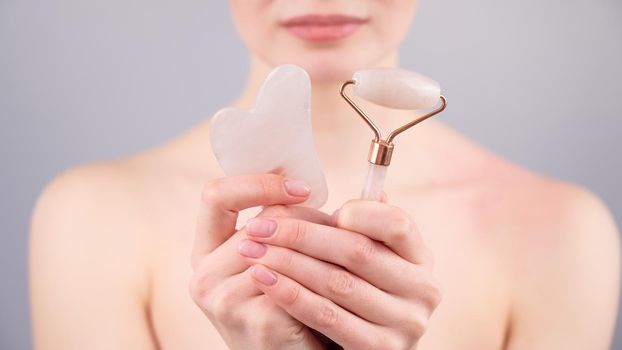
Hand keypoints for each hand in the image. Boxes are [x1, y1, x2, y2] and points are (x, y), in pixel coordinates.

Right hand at [189, 174, 333, 348]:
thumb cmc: (284, 306)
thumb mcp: (272, 262)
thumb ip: (285, 225)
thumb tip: (336, 187)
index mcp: (205, 253)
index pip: (216, 196)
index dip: (259, 183)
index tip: (302, 188)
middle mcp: (205, 275)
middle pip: (264, 220)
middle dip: (310, 218)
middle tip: (341, 225)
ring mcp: (227, 300)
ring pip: (287, 248)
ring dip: (325, 244)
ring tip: (352, 245)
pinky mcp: (259, 319)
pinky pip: (301, 279)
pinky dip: (328, 271)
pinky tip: (348, 271)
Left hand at [238, 199, 441, 349]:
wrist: (368, 345)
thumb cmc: (365, 287)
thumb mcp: (375, 255)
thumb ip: (367, 225)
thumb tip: (359, 192)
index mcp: (420, 257)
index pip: (397, 224)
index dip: (358, 213)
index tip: (314, 205)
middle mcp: (422, 289)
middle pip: (357, 252)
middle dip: (301, 235)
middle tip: (260, 225)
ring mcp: (404, 323)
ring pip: (336, 283)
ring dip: (288, 263)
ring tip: (252, 249)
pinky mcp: (378, 349)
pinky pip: (326, 316)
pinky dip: (291, 295)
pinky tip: (264, 279)